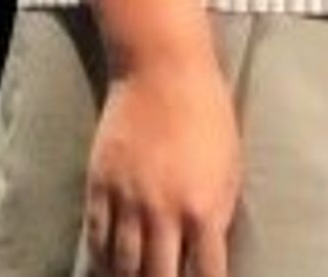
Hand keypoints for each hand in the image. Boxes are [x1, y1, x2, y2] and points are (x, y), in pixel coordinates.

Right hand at [83, 57, 240, 276]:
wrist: (162, 70)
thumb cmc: (207, 115)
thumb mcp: (230, 168)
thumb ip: (218, 213)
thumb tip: (207, 248)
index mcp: (203, 209)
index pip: (207, 274)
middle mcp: (163, 211)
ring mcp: (127, 198)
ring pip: (123, 263)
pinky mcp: (100, 181)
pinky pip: (97, 233)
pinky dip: (101, 255)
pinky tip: (107, 263)